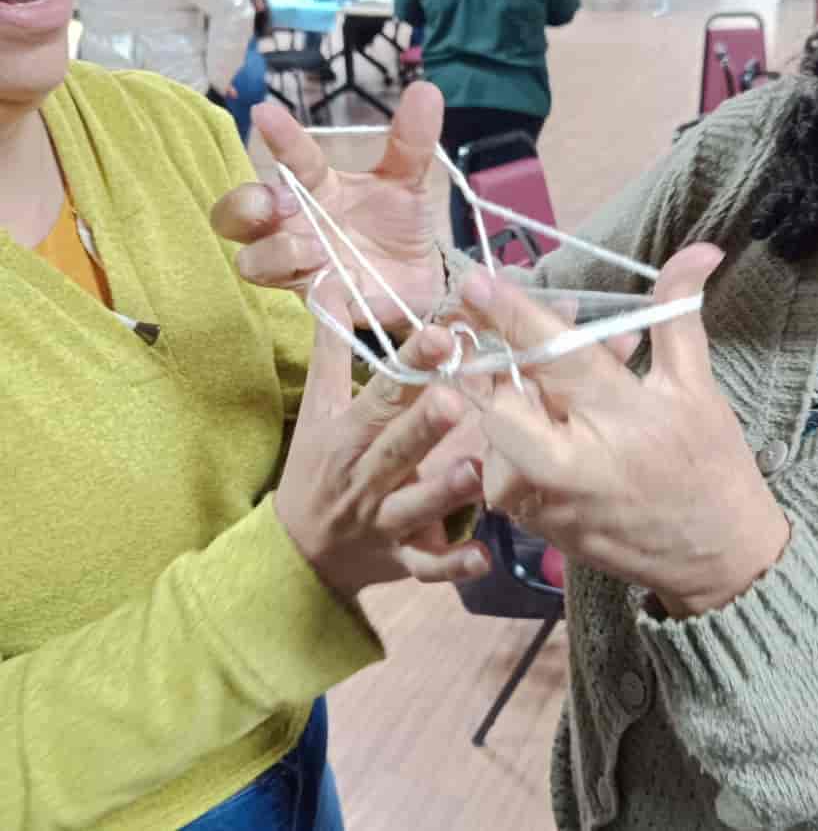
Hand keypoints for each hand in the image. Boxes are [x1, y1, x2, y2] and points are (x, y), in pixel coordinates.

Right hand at [212, 83, 446, 331]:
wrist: (419, 277)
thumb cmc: (397, 222)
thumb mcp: (407, 182)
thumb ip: (412, 142)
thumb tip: (427, 90)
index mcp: (314, 188)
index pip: (287, 159)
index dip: (277, 138)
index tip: (265, 112)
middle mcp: (293, 226)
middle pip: (233, 216)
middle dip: (246, 205)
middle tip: (281, 203)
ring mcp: (299, 267)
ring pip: (252, 262)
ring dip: (278, 252)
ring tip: (318, 250)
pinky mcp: (319, 304)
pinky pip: (303, 306)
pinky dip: (316, 303)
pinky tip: (334, 299)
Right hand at [274, 282, 489, 599]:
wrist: (300, 553)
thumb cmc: (315, 469)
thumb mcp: (317, 410)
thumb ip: (332, 349)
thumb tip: (330, 284)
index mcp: (348, 435)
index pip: (380, 395)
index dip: (408, 366)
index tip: (439, 335)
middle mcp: (365, 476)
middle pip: (396, 449)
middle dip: (423, 427)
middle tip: (455, 400)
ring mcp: (383, 521)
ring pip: (415, 506)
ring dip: (444, 491)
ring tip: (475, 470)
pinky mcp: (400, 559)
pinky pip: (427, 566)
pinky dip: (454, 564)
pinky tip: (484, 557)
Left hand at [459, 243, 789, 617]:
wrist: (717, 557)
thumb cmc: (709, 464)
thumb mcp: (697, 387)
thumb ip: (677, 315)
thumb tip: (700, 249)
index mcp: (617, 416)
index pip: (552, 354)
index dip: (511, 314)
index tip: (473, 281)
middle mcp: (572, 462)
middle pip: (499, 401)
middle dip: (491, 365)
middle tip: (496, 339)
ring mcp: (547, 500)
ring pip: (493, 435)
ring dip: (508, 403)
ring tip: (545, 391)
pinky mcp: (534, 525)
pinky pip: (499, 469)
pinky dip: (512, 438)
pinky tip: (545, 426)